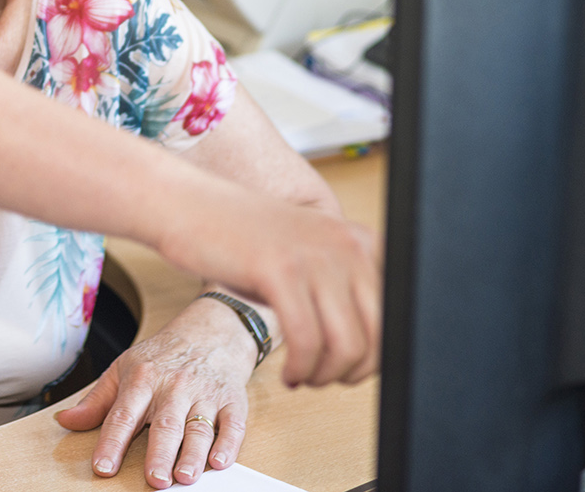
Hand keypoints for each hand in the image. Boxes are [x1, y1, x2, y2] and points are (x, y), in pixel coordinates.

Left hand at [55, 299, 256, 485]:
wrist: (211, 330)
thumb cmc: (162, 355)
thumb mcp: (123, 368)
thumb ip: (96, 401)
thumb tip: (65, 421)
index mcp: (142, 378)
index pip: (123, 414)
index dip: (112, 442)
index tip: (103, 467)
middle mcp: (174, 386)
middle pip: (165, 423)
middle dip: (159, 453)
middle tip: (154, 480)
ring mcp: (205, 393)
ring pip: (198, 427)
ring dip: (193, 454)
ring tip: (184, 477)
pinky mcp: (232, 400)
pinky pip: (233, 424)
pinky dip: (228, 444)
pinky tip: (219, 461)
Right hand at [154, 186, 382, 388]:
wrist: (188, 206)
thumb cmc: (242, 238)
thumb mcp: (306, 254)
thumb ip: (341, 286)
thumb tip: (370, 345)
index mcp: (358, 240)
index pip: (396, 312)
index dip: (379, 352)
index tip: (354, 366)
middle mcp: (345, 244)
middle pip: (378, 334)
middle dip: (355, 371)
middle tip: (327, 378)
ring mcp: (314, 256)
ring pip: (347, 345)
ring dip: (326, 376)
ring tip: (305, 377)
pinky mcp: (281, 271)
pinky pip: (309, 343)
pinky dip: (302, 371)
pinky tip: (289, 374)